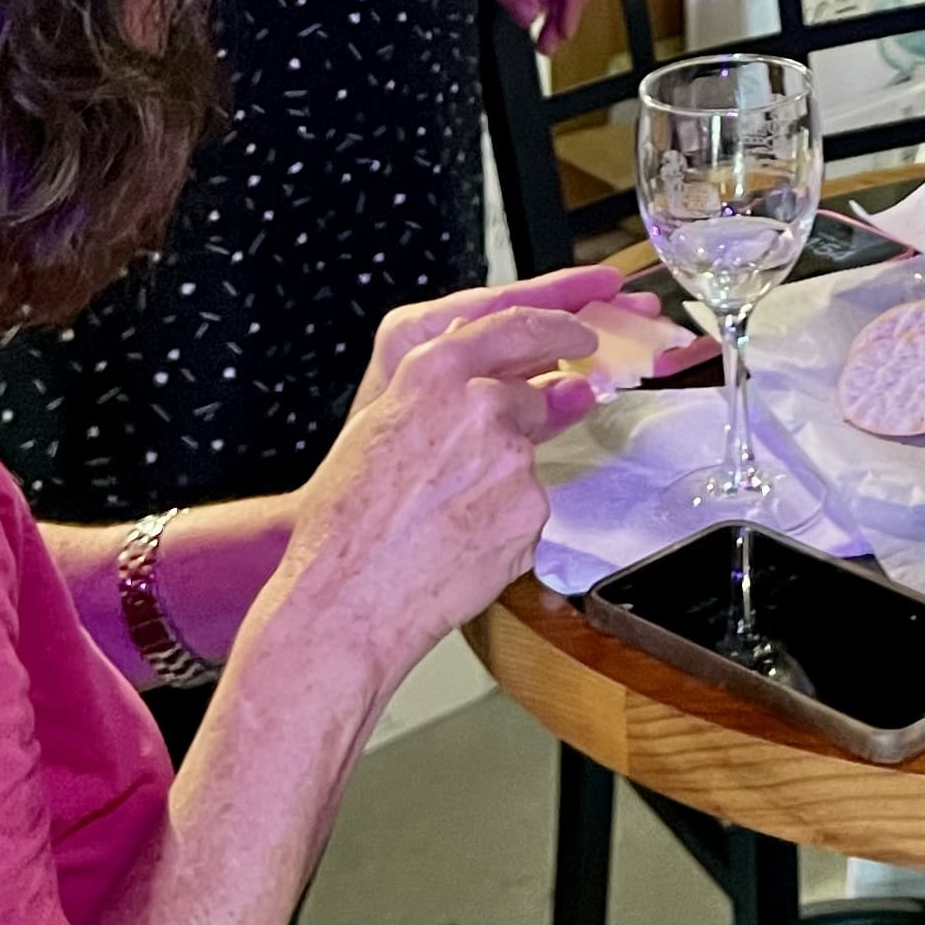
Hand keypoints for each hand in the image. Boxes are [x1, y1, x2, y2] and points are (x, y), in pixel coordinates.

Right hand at [280, 281, 628, 688]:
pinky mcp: (531, 511)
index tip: (579, 335)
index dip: (558, 328)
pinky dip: (503, 525)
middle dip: (513, 429)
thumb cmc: (345, 523)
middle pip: (526, 401)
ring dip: (498, 485)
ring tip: (442, 521)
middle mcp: (481, 406)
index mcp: (435, 373)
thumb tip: (479, 378)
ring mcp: (512, 459)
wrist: (347, 597)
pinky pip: (528, 511)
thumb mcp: (377, 426)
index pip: (518, 327)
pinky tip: (460, 544)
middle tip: (476, 466)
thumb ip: (435, 390)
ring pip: (524, 463)